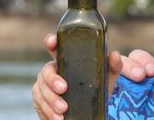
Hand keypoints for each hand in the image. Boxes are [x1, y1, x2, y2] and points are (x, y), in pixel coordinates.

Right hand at [31, 34, 153, 119]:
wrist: (91, 109)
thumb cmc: (97, 87)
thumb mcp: (107, 77)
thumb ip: (113, 65)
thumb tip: (114, 55)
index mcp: (68, 59)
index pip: (56, 47)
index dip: (51, 41)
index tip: (52, 42)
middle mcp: (54, 70)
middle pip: (46, 71)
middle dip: (52, 80)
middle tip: (64, 89)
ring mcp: (45, 85)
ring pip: (41, 89)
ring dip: (51, 100)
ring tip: (63, 110)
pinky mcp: (41, 99)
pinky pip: (39, 103)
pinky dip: (48, 111)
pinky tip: (58, 118)